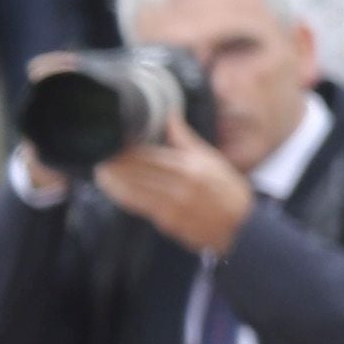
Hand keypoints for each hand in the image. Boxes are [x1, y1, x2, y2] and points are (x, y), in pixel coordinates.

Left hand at [91, 117, 254, 257]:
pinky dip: (123, 196)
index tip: (114, 140)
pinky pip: (139, 206)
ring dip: (114, 180)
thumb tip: (170, 115)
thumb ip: (186, 139)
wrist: (243, 228)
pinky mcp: (168, 223)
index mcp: (192, 167)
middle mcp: (181, 186)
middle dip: (116, 163)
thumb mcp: (213, 160)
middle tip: (100, 152)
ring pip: (134, 189)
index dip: (127, 148)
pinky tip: (113, 189)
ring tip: (101, 170)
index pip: (150, 154)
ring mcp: (173, 206)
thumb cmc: (229, 192)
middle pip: (138, 171)